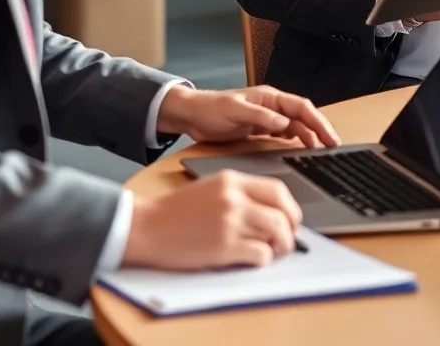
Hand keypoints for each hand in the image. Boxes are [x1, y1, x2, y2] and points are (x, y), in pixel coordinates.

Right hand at [123, 170, 302, 269]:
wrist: (148, 226)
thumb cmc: (176, 211)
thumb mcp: (210, 188)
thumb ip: (239, 194)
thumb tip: (270, 212)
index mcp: (231, 180)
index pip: (277, 189)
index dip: (290, 208)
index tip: (291, 220)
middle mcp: (234, 198)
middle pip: (283, 211)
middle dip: (291, 229)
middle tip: (285, 240)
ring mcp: (230, 222)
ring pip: (277, 232)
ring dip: (279, 246)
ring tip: (270, 251)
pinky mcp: (224, 246)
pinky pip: (261, 254)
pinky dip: (262, 259)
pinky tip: (250, 258)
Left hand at [156, 84, 339, 148]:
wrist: (192, 115)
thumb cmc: (211, 108)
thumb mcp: (235, 111)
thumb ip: (260, 116)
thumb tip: (285, 123)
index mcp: (268, 97)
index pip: (300, 106)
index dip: (317, 121)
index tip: (329, 136)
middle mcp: (271, 106)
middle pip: (303, 116)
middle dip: (320, 129)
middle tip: (334, 146)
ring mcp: (267, 118)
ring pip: (296, 126)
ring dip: (310, 137)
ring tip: (323, 151)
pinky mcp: (261, 130)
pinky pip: (285, 135)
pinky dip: (296, 142)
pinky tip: (302, 151)